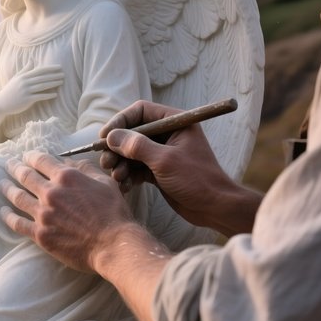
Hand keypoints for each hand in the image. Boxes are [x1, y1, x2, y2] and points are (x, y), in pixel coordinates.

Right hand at [0, 64, 64, 115]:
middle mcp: (25, 82)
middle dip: (54, 75)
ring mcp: (26, 91)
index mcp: (24, 76)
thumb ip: (25, 70)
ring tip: (61, 82)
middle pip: (42, 78)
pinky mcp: (26, 100)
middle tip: (64, 74)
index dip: (50, 68)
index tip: (59, 67)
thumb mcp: (16, 78)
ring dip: (53, 84)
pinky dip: (48, 95)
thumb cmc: (10, 90)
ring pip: (42, 86)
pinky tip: (55, 94)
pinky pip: (39, 96)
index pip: (39, 70)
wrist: (1, 102)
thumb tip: (31, 60)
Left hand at [0, 151, 136, 273]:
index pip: (41, 161)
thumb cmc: (113, 213)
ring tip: (2, 184)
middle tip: (8, 165)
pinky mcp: (40, 234)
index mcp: (66, 177)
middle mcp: (51, 193)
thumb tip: (68, 162)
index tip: (26, 156)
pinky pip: (17, 223)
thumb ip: (84, 169)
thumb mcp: (104, 182)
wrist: (114, 245)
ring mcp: (43, 214)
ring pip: (17, 197)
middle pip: (25, 176)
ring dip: (7, 188)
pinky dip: (7, 216)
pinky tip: (2, 212)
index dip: (30, 156)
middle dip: (15, 168)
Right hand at [97, 100, 259, 234]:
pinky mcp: (158, 169)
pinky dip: (127, 175)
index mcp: (175, 122)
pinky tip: (123, 186)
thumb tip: (111, 136)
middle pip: (132, 132)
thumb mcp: (164, 160)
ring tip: (116, 176)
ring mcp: (162, 152)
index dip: (120, 121)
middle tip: (106, 161)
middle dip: (117, 147)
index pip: (140, 111)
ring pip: (131, 152)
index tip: (105, 135)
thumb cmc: (197, 180)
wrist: (215, 208)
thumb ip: (137, 146)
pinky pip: (136, 167)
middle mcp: (167, 134)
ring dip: (120, 163)